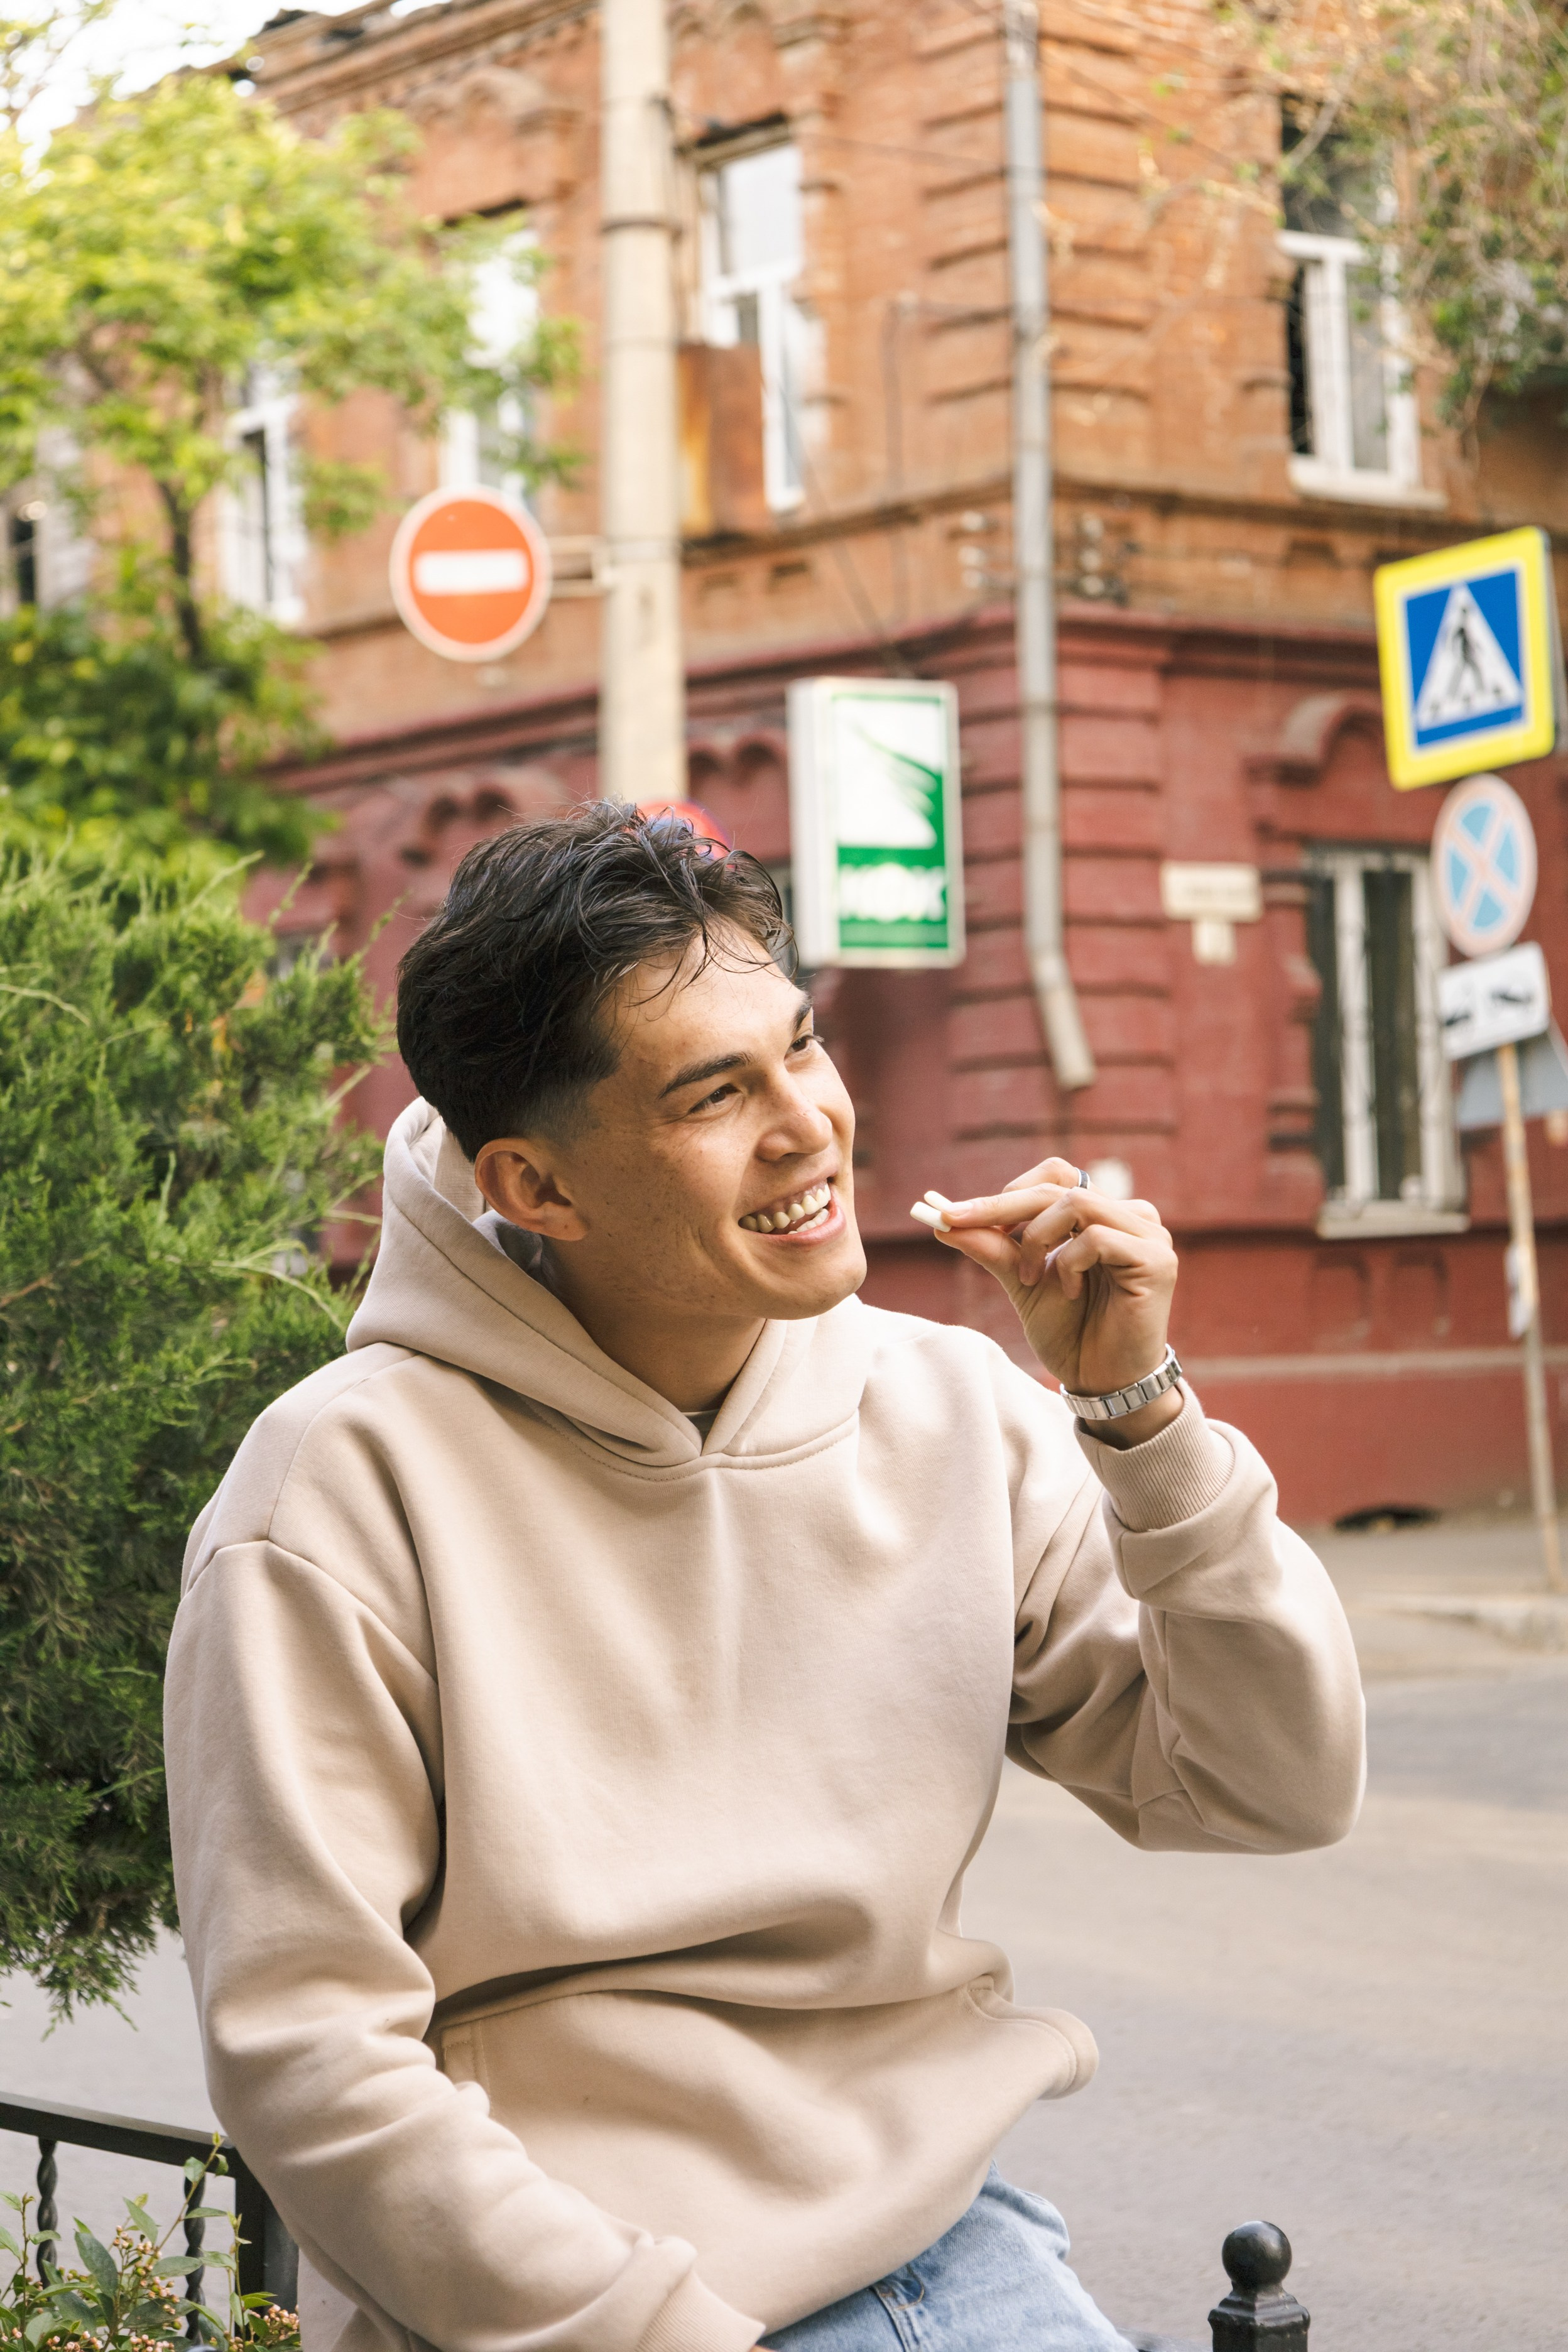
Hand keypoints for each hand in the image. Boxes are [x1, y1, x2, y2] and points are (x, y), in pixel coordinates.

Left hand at [929, 1159, 1179, 1445]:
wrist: (1101, 1381)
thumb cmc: (1070, 1332)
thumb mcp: (1023, 1282)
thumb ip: (993, 1248)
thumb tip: (944, 1219)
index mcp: (1102, 1215)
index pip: (1056, 1175)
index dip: (1010, 1189)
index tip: (960, 1214)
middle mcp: (1130, 1217)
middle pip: (1060, 1185)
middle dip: (1001, 1206)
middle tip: (957, 1222)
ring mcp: (1148, 1235)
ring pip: (1077, 1202)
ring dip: (1038, 1238)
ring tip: (1030, 1278)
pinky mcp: (1157, 1259)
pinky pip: (1097, 1238)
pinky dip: (1069, 1263)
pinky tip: (1071, 1293)